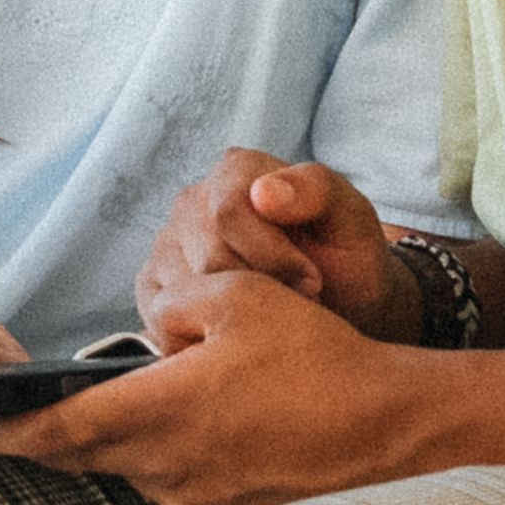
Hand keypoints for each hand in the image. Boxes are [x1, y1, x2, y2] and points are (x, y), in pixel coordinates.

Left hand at [0, 268, 454, 504]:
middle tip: (14, 415)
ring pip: (136, 465)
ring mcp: (193, 504)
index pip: (52, 430)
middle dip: (47, 434)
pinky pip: (179, 484)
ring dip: (132, 437)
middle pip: (82, 454)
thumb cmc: (320, 362)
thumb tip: (155, 325)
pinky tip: (219, 430)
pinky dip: (179, 456)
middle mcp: (165, 469)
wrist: (393, 433)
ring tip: (170, 403)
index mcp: (158, 411)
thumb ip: (179, 305)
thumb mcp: (243, 300)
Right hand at [140, 149, 411, 338]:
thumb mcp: (353, 220)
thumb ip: (316, 190)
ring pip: (183, 293)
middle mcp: (192, 202)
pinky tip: (241, 330)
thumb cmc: (346, 260)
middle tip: (299, 302)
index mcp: (236, 170)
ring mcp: (167, 245)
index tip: (312, 281)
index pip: (229, 212)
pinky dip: (206, 334)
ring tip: (275, 314)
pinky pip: (162, 318)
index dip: (274, 256)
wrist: (342, 306)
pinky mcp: (152, 287)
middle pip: (208, 256)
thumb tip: (262, 192)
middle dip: (261, 289)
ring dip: (235, 315)